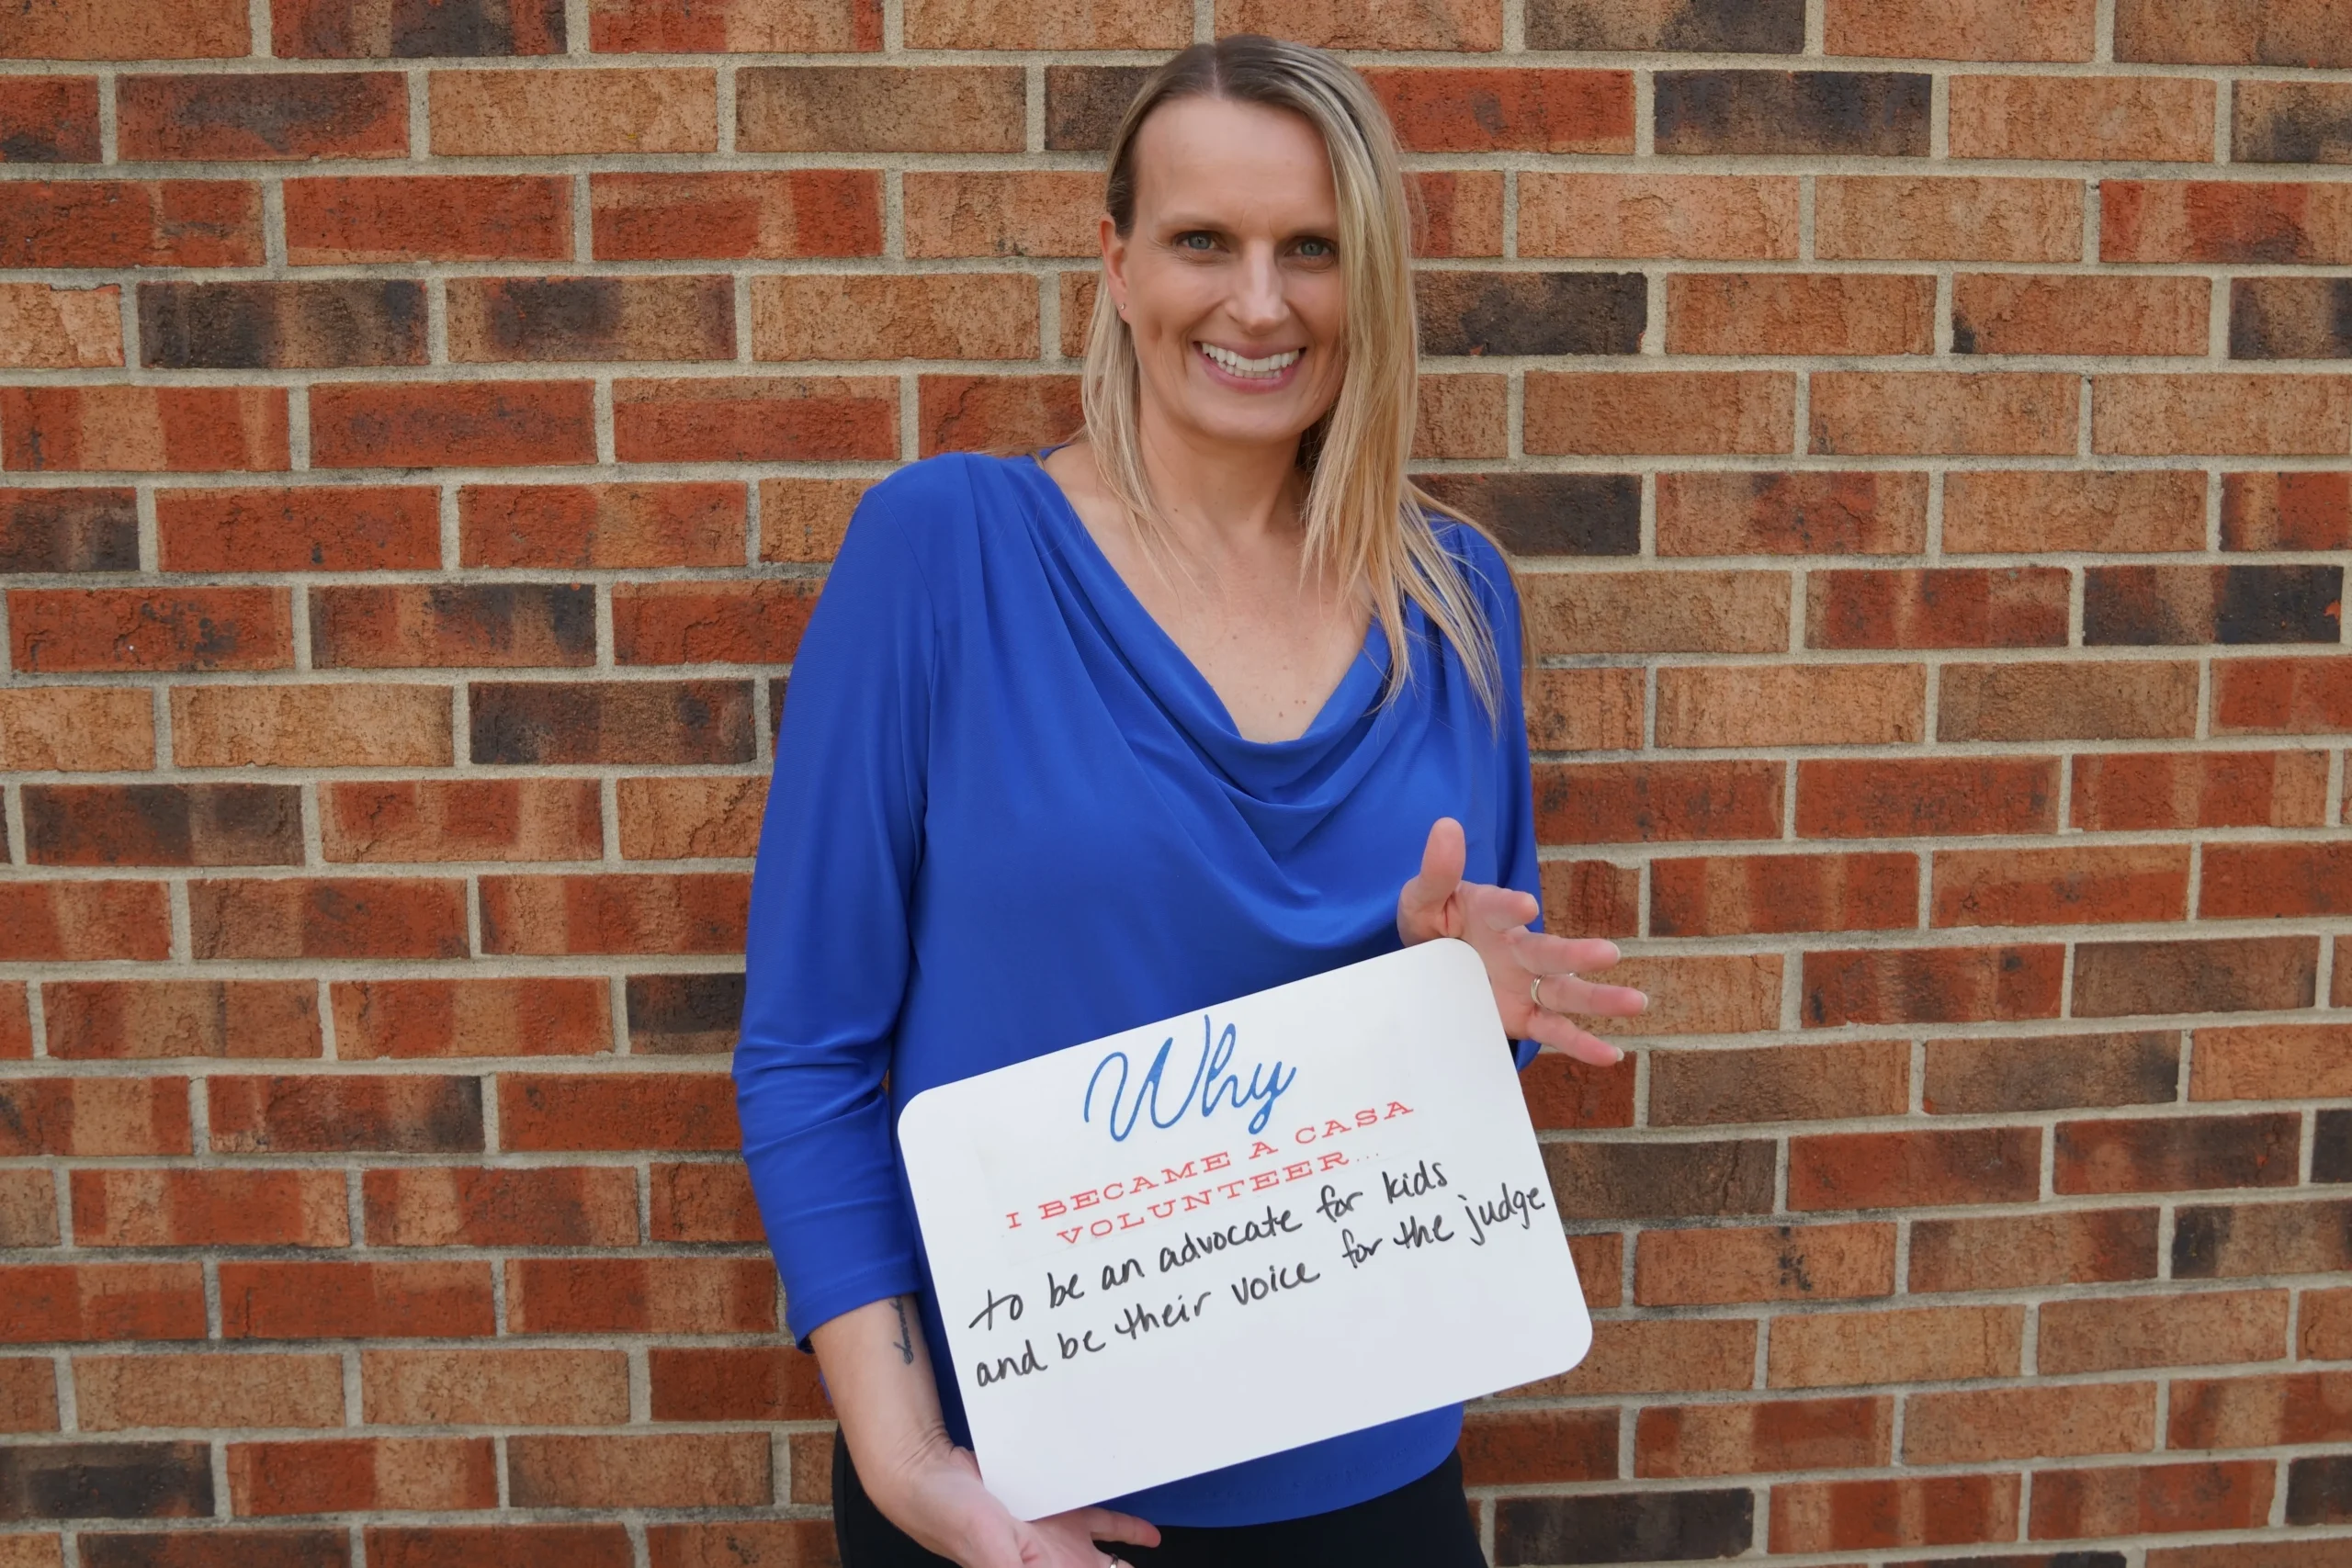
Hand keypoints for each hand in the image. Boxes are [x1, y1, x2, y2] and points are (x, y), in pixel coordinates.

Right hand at [867, 1430, 1159, 1567]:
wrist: (931, 1476)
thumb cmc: (950, 1519)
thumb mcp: (991, 1553)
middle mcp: (1052, 1565)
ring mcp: (1056, 1538)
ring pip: (1108, 1559)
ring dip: (1132, 1563)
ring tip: (1156, 1559)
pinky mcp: (1054, 1509)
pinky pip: (1101, 1522)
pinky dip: (1127, 1530)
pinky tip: (1149, 1533)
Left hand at [1396, 817, 1645, 1065]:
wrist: (1428, 966)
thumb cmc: (1432, 925)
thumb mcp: (1423, 899)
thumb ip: (1437, 871)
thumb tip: (1446, 825)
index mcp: (1491, 915)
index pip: (1500, 908)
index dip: (1509, 906)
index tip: (1523, 905)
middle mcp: (1517, 948)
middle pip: (1549, 953)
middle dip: (1576, 954)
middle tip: (1609, 953)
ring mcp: (1523, 984)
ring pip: (1565, 992)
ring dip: (1599, 998)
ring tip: (1636, 1001)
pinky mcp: (1522, 1016)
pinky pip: (1554, 1030)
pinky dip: (1582, 1044)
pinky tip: (1612, 1055)